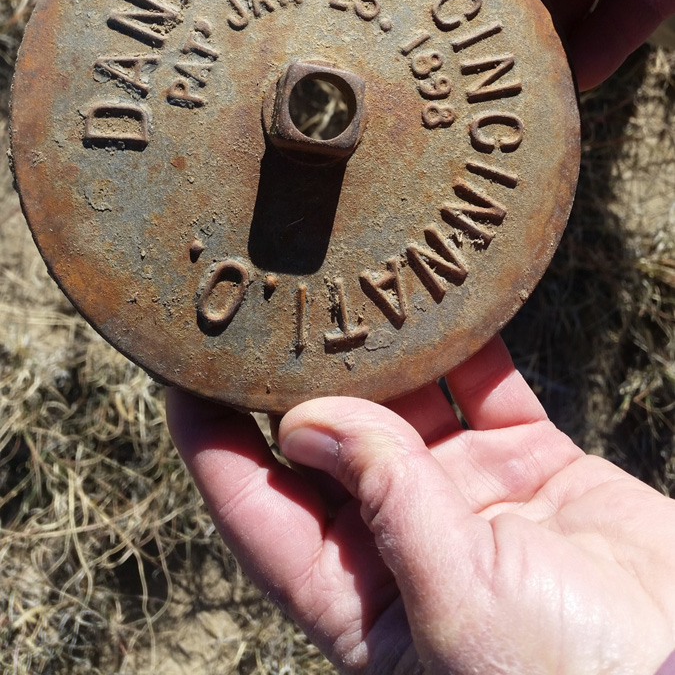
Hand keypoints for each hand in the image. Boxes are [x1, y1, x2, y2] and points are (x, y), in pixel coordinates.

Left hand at [166, 336, 674, 674]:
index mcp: (358, 598)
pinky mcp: (531, 465)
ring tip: (349, 268)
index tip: (180, 361)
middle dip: (294, 367)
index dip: (209, 434)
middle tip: (265, 286)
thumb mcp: (463, 611)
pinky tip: (447, 287)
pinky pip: (487, 385)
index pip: (255, 504)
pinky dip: (469, 338)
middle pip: (324, 436)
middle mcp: (398, 541)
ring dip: (382, 340)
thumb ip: (389, 504)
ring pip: (405, 399)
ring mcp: (465, 498)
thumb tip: (306, 419)